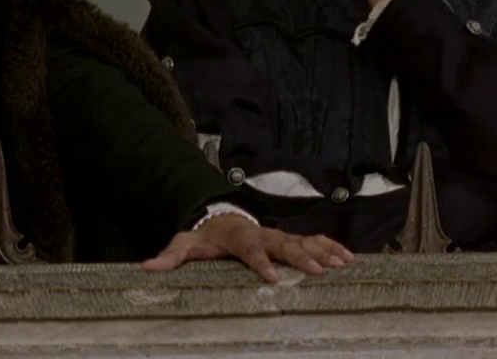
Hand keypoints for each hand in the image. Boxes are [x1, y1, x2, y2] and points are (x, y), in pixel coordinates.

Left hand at [142, 214, 353, 281]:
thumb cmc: (204, 235)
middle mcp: (262, 234)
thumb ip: (170, 256)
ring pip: (303, 241)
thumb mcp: (185, 243)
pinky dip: (330, 246)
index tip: (271, 278)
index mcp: (238, 237)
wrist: (220, 218)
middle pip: (283, 245)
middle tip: (319, 270)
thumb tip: (148, 267)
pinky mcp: (287, 238)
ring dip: (323, 251)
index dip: (260, 263)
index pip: (250, 250)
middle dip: (301, 257)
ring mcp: (277, 235)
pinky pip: (312, 240)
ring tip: (343, 262)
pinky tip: (347, 257)